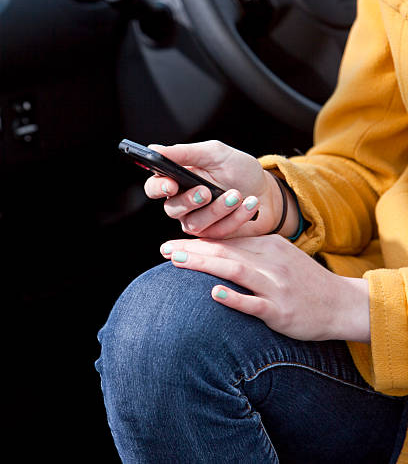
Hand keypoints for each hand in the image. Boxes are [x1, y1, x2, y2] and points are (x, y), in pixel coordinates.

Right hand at [144, 140, 298, 238]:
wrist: (267, 192)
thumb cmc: (239, 170)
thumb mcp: (215, 154)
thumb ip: (185, 153)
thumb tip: (153, 150)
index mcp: (178, 180)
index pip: (154, 187)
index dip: (158, 188)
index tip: (171, 184)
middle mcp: (183, 204)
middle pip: (171, 209)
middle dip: (190, 201)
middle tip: (207, 192)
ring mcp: (198, 222)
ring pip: (195, 224)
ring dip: (218, 209)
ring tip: (237, 194)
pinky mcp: (214, 237)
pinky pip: (218, 232)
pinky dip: (236, 217)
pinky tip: (250, 204)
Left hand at [160, 235, 370, 342]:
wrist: (341, 304)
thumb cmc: (305, 281)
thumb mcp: (281, 256)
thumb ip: (252, 251)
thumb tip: (216, 248)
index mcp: (269, 245)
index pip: (226, 239)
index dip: (196, 240)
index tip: (171, 244)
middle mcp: (271, 261)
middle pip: (225, 250)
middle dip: (192, 249)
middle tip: (164, 251)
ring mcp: (276, 285)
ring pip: (235, 269)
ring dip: (204, 264)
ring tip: (178, 262)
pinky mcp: (281, 310)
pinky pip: (255, 303)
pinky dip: (234, 298)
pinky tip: (214, 294)